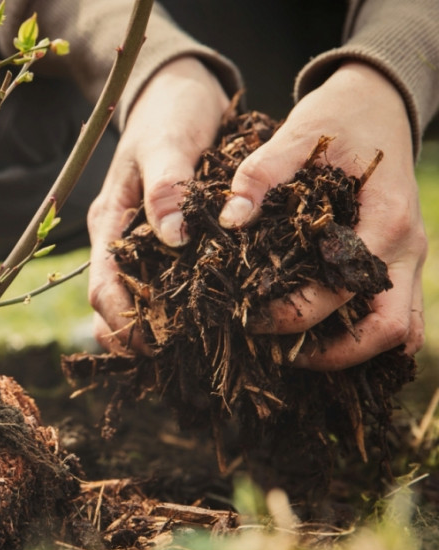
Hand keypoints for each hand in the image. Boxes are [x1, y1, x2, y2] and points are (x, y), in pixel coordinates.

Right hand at [87, 56, 228, 352]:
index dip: (121, 322)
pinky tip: (202, 319)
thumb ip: (168, 187)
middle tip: (173, 360)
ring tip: (188, 350)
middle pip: (113, 304)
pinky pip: (162, 281)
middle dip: (134, 336)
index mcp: (110, 221)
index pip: (102, 286)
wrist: (178, 90)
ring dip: (152, 327)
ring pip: (135, 299)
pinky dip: (174, 305)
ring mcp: (140, 240)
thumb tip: (173, 238)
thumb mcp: (168, 142)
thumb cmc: (170, 112)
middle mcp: (120, 239)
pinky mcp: (163, 238)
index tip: (152, 345)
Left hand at [219, 62, 426, 369]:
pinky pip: (397, 316)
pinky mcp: (400, 262)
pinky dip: (366, 336)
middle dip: (333, 353)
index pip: (344, 289)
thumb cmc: (337, 120)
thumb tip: (230, 219)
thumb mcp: (297, 135)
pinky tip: (322, 340)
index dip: (296, 313)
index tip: (251, 318)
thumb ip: (260, 175)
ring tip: (298, 355)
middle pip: (388, 329)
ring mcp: (410, 258)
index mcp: (385, 219)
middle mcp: (406, 247)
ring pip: (400, 331)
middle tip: (279, 354)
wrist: (379, 103)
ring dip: (354, 352)